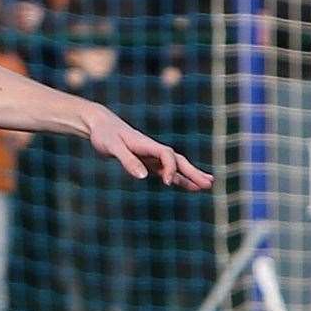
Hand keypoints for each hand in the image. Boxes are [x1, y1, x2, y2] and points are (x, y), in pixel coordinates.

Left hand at [85, 105, 212, 190]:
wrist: (100, 125)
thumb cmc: (104, 135)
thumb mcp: (112, 147)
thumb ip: (127, 160)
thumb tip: (143, 177)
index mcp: (147, 144)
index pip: (166, 155)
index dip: (170, 168)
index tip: (167, 183)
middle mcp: (153, 150)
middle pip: (178, 160)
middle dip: (193, 172)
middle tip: (209, 184)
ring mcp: (151, 156)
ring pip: (175, 166)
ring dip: (190, 176)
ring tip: (207, 186)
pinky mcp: (146, 161)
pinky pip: (165, 171)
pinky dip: (177, 178)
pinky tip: (187, 186)